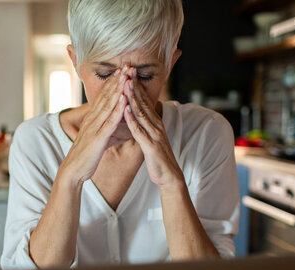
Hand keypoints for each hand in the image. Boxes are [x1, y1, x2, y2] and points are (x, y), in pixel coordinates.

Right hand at [60, 67, 130, 183]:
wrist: (73, 170)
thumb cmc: (86, 156)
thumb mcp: (97, 138)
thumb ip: (107, 130)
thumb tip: (117, 126)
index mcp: (93, 119)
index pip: (104, 97)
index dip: (113, 82)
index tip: (122, 70)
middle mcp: (93, 119)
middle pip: (106, 96)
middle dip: (117, 80)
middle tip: (126, 65)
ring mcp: (94, 128)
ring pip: (108, 105)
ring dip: (118, 90)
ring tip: (127, 76)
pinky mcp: (98, 138)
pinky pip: (109, 122)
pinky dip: (117, 110)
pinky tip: (124, 99)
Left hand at [123, 69, 183, 188]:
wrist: (169, 176)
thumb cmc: (158, 157)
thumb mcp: (151, 137)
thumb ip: (145, 125)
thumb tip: (138, 114)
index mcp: (154, 122)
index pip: (144, 100)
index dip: (136, 85)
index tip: (128, 71)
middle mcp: (156, 125)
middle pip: (144, 102)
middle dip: (135, 85)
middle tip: (127, 68)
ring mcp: (154, 134)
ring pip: (141, 113)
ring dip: (133, 98)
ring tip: (125, 83)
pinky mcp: (150, 146)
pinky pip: (139, 131)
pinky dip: (132, 119)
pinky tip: (125, 109)